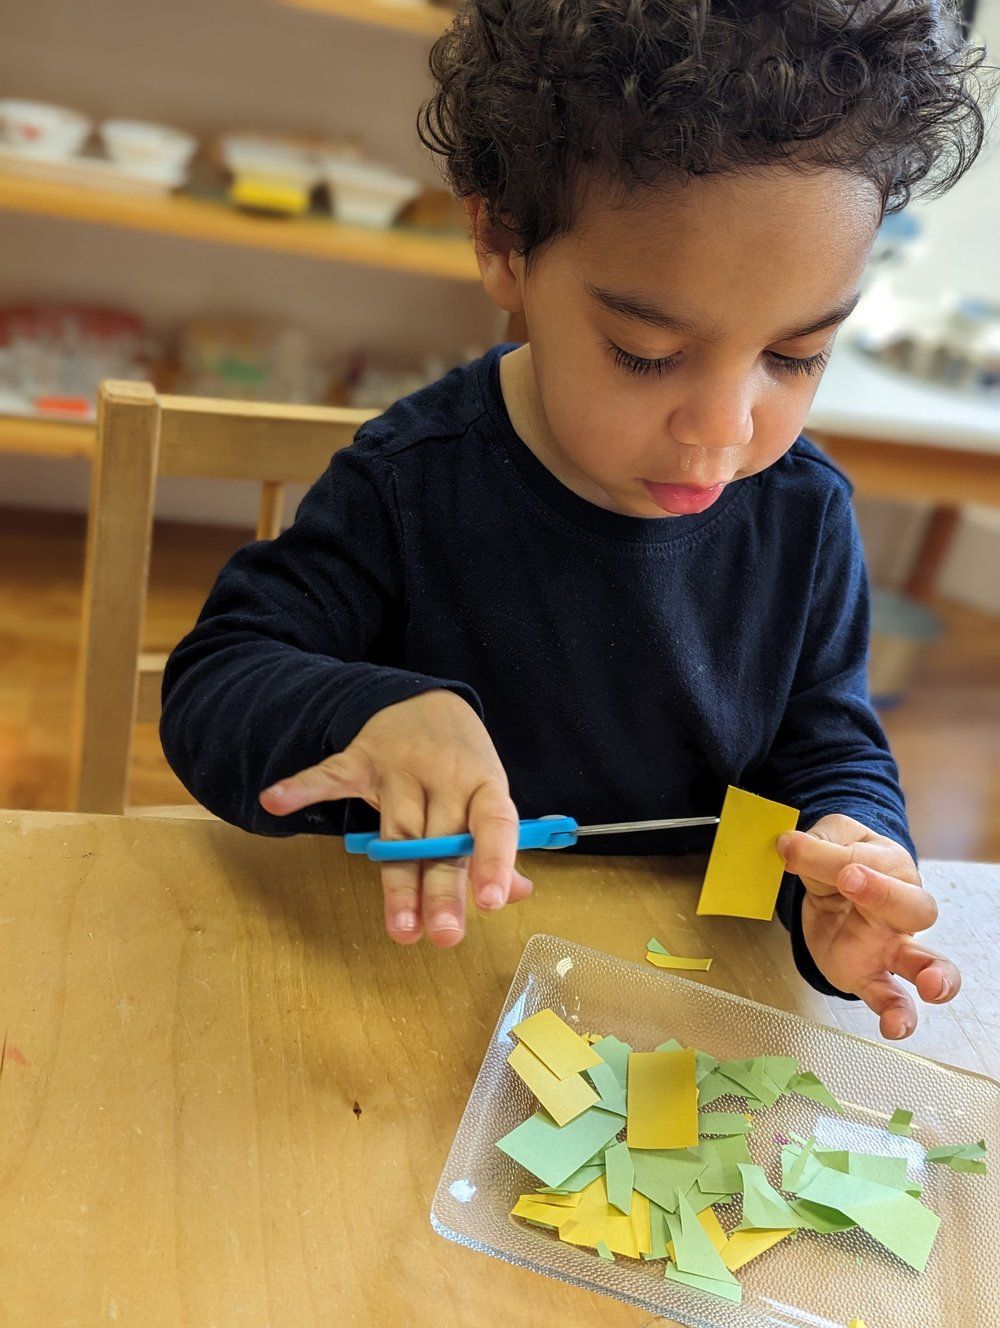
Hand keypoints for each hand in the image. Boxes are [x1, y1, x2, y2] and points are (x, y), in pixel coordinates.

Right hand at [258, 690, 530, 947]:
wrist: (426, 701)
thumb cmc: (463, 764)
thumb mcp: (487, 795)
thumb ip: (496, 846)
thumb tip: (514, 894)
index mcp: (483, 782)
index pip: (495, 822)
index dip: (495, 860)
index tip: (492, 903)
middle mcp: (443, 774)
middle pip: (438, 839)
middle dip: (441, 890)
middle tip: (445, 936)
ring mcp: (398, 766)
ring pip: (395, 830)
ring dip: (397, 880)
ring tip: (400, 928)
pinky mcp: (361, 759)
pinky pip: (330, 775)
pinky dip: (303, 787)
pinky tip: (276, 800)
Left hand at [778, 814, 960, 1039]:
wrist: (832, 884)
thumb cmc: (841, 858)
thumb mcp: (829, 839)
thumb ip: (816, 844)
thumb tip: (789, 847)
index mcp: (893, 867)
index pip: (870, 862)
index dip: (842, 859)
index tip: (831, 863)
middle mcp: (900, 910)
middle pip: (914, 907)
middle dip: (884, 895)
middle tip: (850, 880)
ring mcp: (890, 946)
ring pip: (926, 961)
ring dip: (935, 975)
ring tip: (932, 985)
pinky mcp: (869, 975)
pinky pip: (890, 997)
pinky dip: (896, 1014)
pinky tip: (894, 1027)